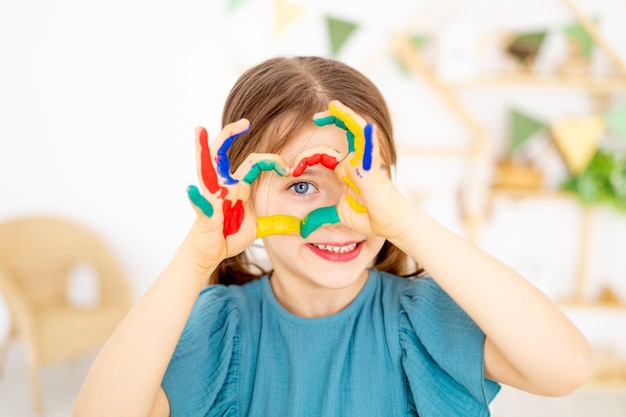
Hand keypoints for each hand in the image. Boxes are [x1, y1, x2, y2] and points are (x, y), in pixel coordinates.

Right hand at [185, 119, 287, 268]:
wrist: (211, 252)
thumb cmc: (228, 235)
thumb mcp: (259, 228)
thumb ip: (277, 223)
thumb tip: (298, 225)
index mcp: (238, 186)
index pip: (254, 163)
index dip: (271, 160)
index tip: (287, 168)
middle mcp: (223, 185)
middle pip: (224, 153)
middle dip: (231, 134)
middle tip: (244, 121)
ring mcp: (211, 197)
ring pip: (206, 168)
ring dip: (202, 151)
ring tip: (199, 132)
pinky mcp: (205, 213)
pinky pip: (200, 204)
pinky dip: (197, 197)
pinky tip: (192, 189)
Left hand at [313, 101, 411, 240]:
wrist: (389, 225)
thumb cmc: (370, 217)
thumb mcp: (337, 215)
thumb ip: (320, 217)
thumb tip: (303, 228)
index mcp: (346, 169)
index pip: (323, 154)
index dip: (305, 158)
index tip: (291, 169)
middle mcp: (356, 161)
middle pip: (343, 132)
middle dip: (331, 119)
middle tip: (315, 116)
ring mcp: (365, 161)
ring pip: (357, 131)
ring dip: (346, 116)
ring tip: (333, 105)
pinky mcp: (374, 167)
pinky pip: (370, 146)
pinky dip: (367, 133)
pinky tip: (364, 124)